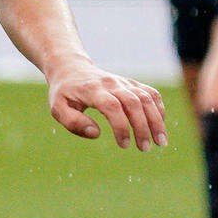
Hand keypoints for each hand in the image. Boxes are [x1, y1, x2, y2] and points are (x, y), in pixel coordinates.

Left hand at [47, 60, 165, 149]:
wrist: (71, 68)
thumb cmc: (64, 93)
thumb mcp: (57, 108)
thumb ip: (72, 122)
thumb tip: (96, 133)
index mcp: (92, 90)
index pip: (112, 106)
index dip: (121, 126)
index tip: (124, 145)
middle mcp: (111, 83)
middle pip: (134, 102)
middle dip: (143, 127)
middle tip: (145, 148)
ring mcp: (123, 82)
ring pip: (146, 98)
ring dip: (156, 120)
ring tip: (160, 142)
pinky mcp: (131, 83)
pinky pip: (150, 93)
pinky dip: (159, 108)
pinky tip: (160, 125)